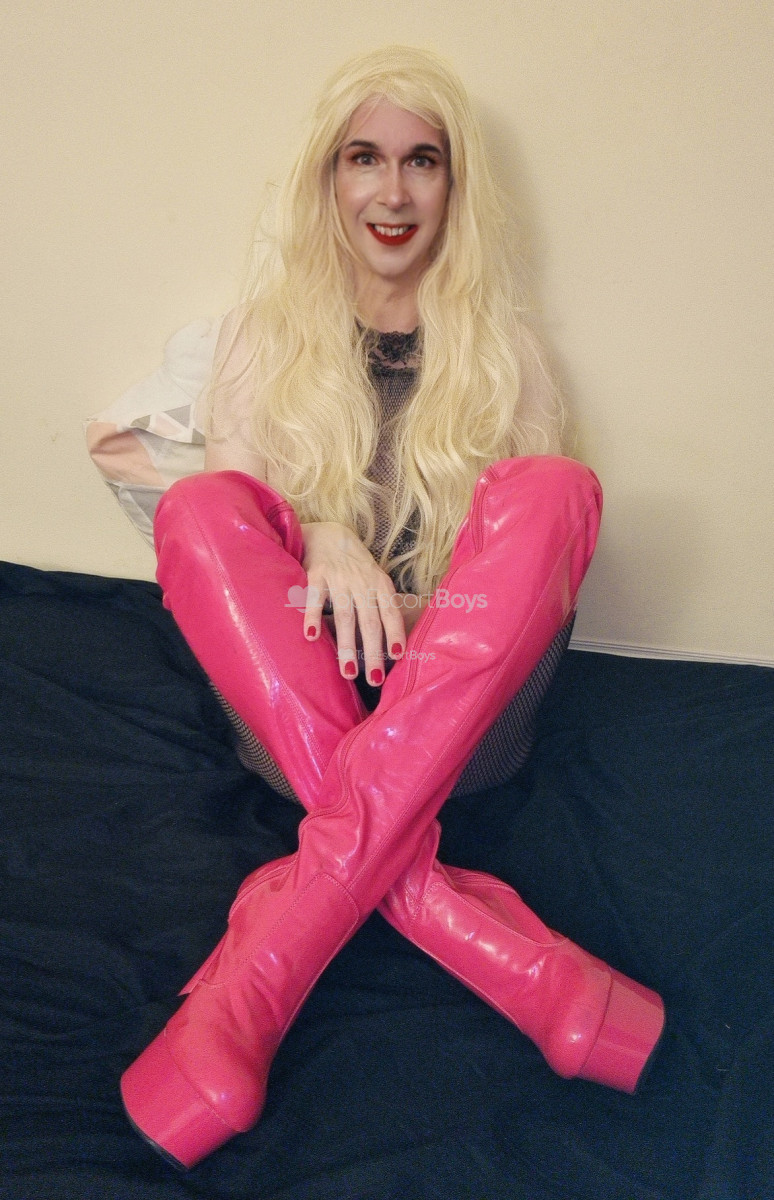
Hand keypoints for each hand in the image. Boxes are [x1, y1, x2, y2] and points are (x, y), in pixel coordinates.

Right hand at [300, 522, 406, 684]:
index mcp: (380, 585)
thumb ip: (381, 606)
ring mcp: (339, 579)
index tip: (399, 657)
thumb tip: (393, 645)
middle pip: (370, 622)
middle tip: (375, 680)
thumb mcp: (375, 581)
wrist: (330, 535)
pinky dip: (312, 617)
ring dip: (347, 646)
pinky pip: (315, 598)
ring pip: (345, 616)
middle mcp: (362, 583)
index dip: (395, 634)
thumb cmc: (356, 566)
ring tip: (348, 672)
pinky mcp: (316, 575)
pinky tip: (311, 637)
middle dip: (374, 652)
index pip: (391, 613)